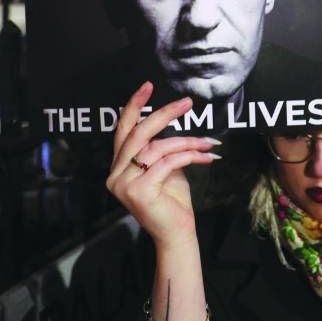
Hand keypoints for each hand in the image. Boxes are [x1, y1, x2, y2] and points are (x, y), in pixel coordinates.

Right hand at [105, 82, 219, 249]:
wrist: (176, 234)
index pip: (123, 130)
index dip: (133, 106)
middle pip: (139, 134)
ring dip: (186, 141)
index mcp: (118, 166)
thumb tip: (174, 120)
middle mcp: (115, 174)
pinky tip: (204, 157)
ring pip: (157, 148)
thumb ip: (161, 148)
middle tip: (187, 103)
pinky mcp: (138, 192)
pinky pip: (167, 163)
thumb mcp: (166, 167)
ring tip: (206, 142)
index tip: (147, 85)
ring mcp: (123, 184)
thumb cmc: (173, 201)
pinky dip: (188, 156)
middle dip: (165, 114)